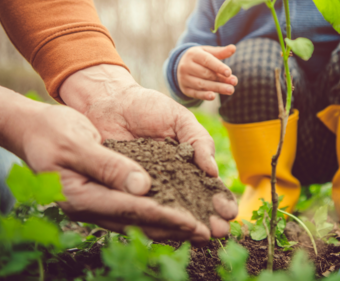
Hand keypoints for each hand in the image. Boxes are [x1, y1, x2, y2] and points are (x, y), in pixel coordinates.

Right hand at [0, 83, 214, 243]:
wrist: (35, 130)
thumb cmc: (53, 131)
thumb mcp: (77, 143)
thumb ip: (108, 166)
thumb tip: (142, 187)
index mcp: (82, 197)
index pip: (131, 210)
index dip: (165, 216)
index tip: (193, 222)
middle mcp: (92, 207)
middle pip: (140, 222)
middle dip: (175, 229)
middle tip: (207, 234)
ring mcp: (98, 203)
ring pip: (139, 219)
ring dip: (171, 225)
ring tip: (199, 230)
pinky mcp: (104, 195)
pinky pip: (135, 209)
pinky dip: (158, 212)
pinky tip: (177, 214)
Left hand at [59, 64, 237, 239]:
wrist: (109, 102)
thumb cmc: (147, 107)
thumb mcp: (179, 119)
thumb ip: (199, 141)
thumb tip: (213, 172)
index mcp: (188, 164)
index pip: (208, 187)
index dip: (219, 200)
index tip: (229, 212)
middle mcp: (170, 180)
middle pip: (192, 206)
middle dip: (208, 220)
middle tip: (219, 232)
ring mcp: (147, 188)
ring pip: (168, 213)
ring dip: (184, 226)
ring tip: (198, 237)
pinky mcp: (124, 191)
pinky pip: (138, 208)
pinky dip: (151, 220)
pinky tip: (164, 230)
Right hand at [177, 45, 237, 100]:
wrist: (179, 66)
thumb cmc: (199, 58)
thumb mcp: (207, 52)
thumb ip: (220, 52)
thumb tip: (233, 48)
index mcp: (193, 54)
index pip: (207, 61)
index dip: (218, 67)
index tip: (229, 72)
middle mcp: (186, 66)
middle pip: (206, 74)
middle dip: (221, 79)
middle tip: (234, 82)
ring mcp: (184, 78)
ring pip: (201, 84)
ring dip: (217, 88)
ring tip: (230, 90)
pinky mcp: (185, 89)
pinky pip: (195, 93)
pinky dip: (204, 95)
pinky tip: (213, 96)